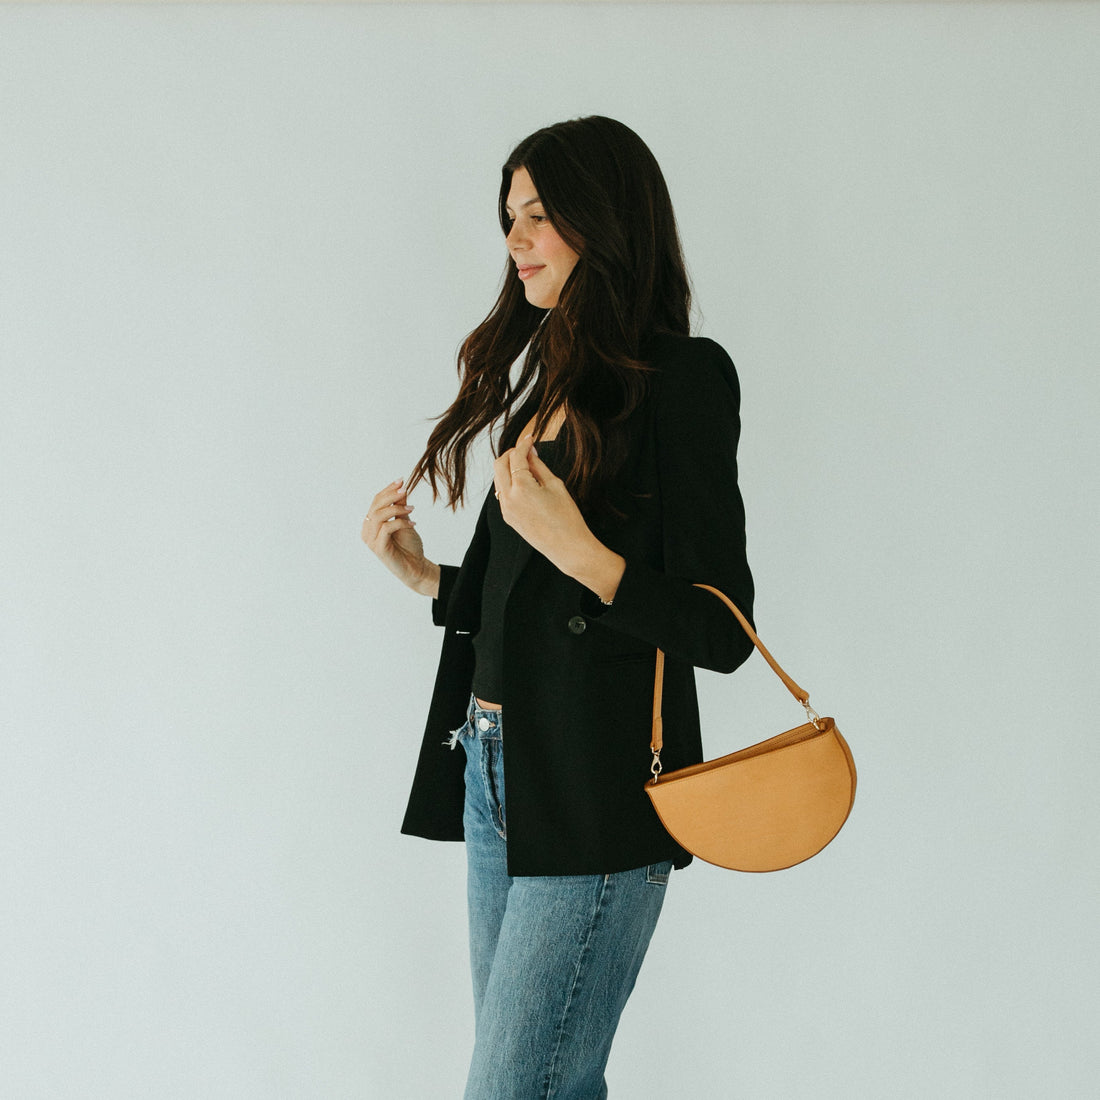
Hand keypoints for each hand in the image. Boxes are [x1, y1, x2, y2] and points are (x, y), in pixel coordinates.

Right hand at [361, 479, 439, 596]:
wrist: (416, 567)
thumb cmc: (409, 547)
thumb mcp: (405, 521)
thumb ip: (400, 506)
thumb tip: (401, 488)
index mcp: (371, 523)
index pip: (376, 501)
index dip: (388, 489)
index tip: (401, 480)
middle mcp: (367, 531)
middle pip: (375, 506)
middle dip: (391, 495)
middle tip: (405, 489)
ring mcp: (371, 540)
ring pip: (378, 516)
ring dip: (396, 508)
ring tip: (411, 509)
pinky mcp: (379, 548)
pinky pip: (386, 529)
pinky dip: (400, 522)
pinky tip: (413, 522)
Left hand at [494, 435, 624, 601]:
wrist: (567, 548)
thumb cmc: (567, 517)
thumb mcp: (555, 485)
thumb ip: (538, 466)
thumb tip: (530, 452)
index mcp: (521, 488)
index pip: (516, 457)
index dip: (523, 445)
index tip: (530, 438)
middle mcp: (508, 498)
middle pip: (499, 465)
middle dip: (510, 454)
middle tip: (525, 450)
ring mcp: (505, 509)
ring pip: (498, 479)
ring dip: (508, 468)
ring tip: (527, 465)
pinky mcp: (508, 517)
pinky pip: (502, 493)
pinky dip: (509, 482)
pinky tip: (524, 481)